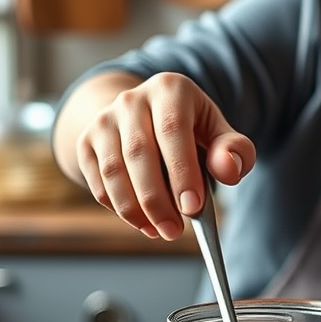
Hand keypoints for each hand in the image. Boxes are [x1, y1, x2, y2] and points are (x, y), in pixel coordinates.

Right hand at [71, 72, 255, 239]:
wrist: (149, 115)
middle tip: (175, 230)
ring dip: (135, 209)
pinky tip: (142, 223)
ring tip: (160, 231)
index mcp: (171, 90)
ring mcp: (104, 119)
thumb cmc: (193, 130)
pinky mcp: (86, 141)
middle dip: (157, 199)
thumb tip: (229, 169)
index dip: (182, 171)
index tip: (193, 207)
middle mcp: (132, 99)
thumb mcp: (219, 133)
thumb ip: (234, 150)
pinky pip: (97, 181)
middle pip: (139, 153)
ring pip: (113, 170)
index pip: (173, 130)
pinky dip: (118, 207)